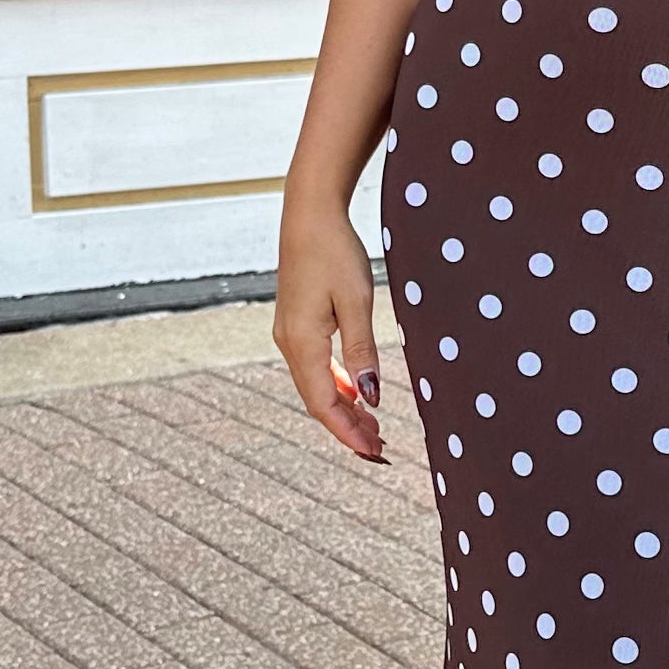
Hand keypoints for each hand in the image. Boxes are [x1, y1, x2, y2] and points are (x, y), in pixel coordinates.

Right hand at [277, 196, 384, 461]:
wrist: (309, 215)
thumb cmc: (334, 253)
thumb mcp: (356, 301)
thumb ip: (362, 350)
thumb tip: (371, 397)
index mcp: (302, 342)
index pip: (324, 403)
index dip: (348, 432)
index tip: (374, 452)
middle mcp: (289, 343)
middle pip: (317, 400)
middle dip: (347, 427)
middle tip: (379, 449)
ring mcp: (290, 334)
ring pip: (316, 385)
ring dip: (343, 408)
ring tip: (372, 428)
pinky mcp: (297, 324)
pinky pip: (315, 367)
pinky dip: (337, 385)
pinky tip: (357, 393)